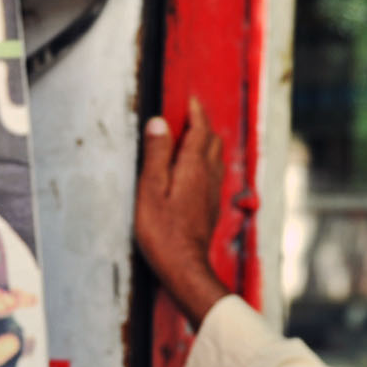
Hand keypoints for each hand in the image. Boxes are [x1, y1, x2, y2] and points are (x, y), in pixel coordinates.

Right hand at [135, 97, 228, 325]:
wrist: (184, 266)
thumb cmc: (162, 231)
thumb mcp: (150, 189)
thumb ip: (156, 154)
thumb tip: (160, 122)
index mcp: (193, 167)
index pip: (200, 129)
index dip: (196, 112)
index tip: (190, 100)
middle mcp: (208, 176)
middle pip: (212, 141)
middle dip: (203, 125)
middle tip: (188, 117)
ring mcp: (212, 193)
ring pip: (216, 158)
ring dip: (206, 143)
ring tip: (191, 139)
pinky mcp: (210, 208)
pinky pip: (213, 175)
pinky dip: (206, 163)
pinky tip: (195, 171)